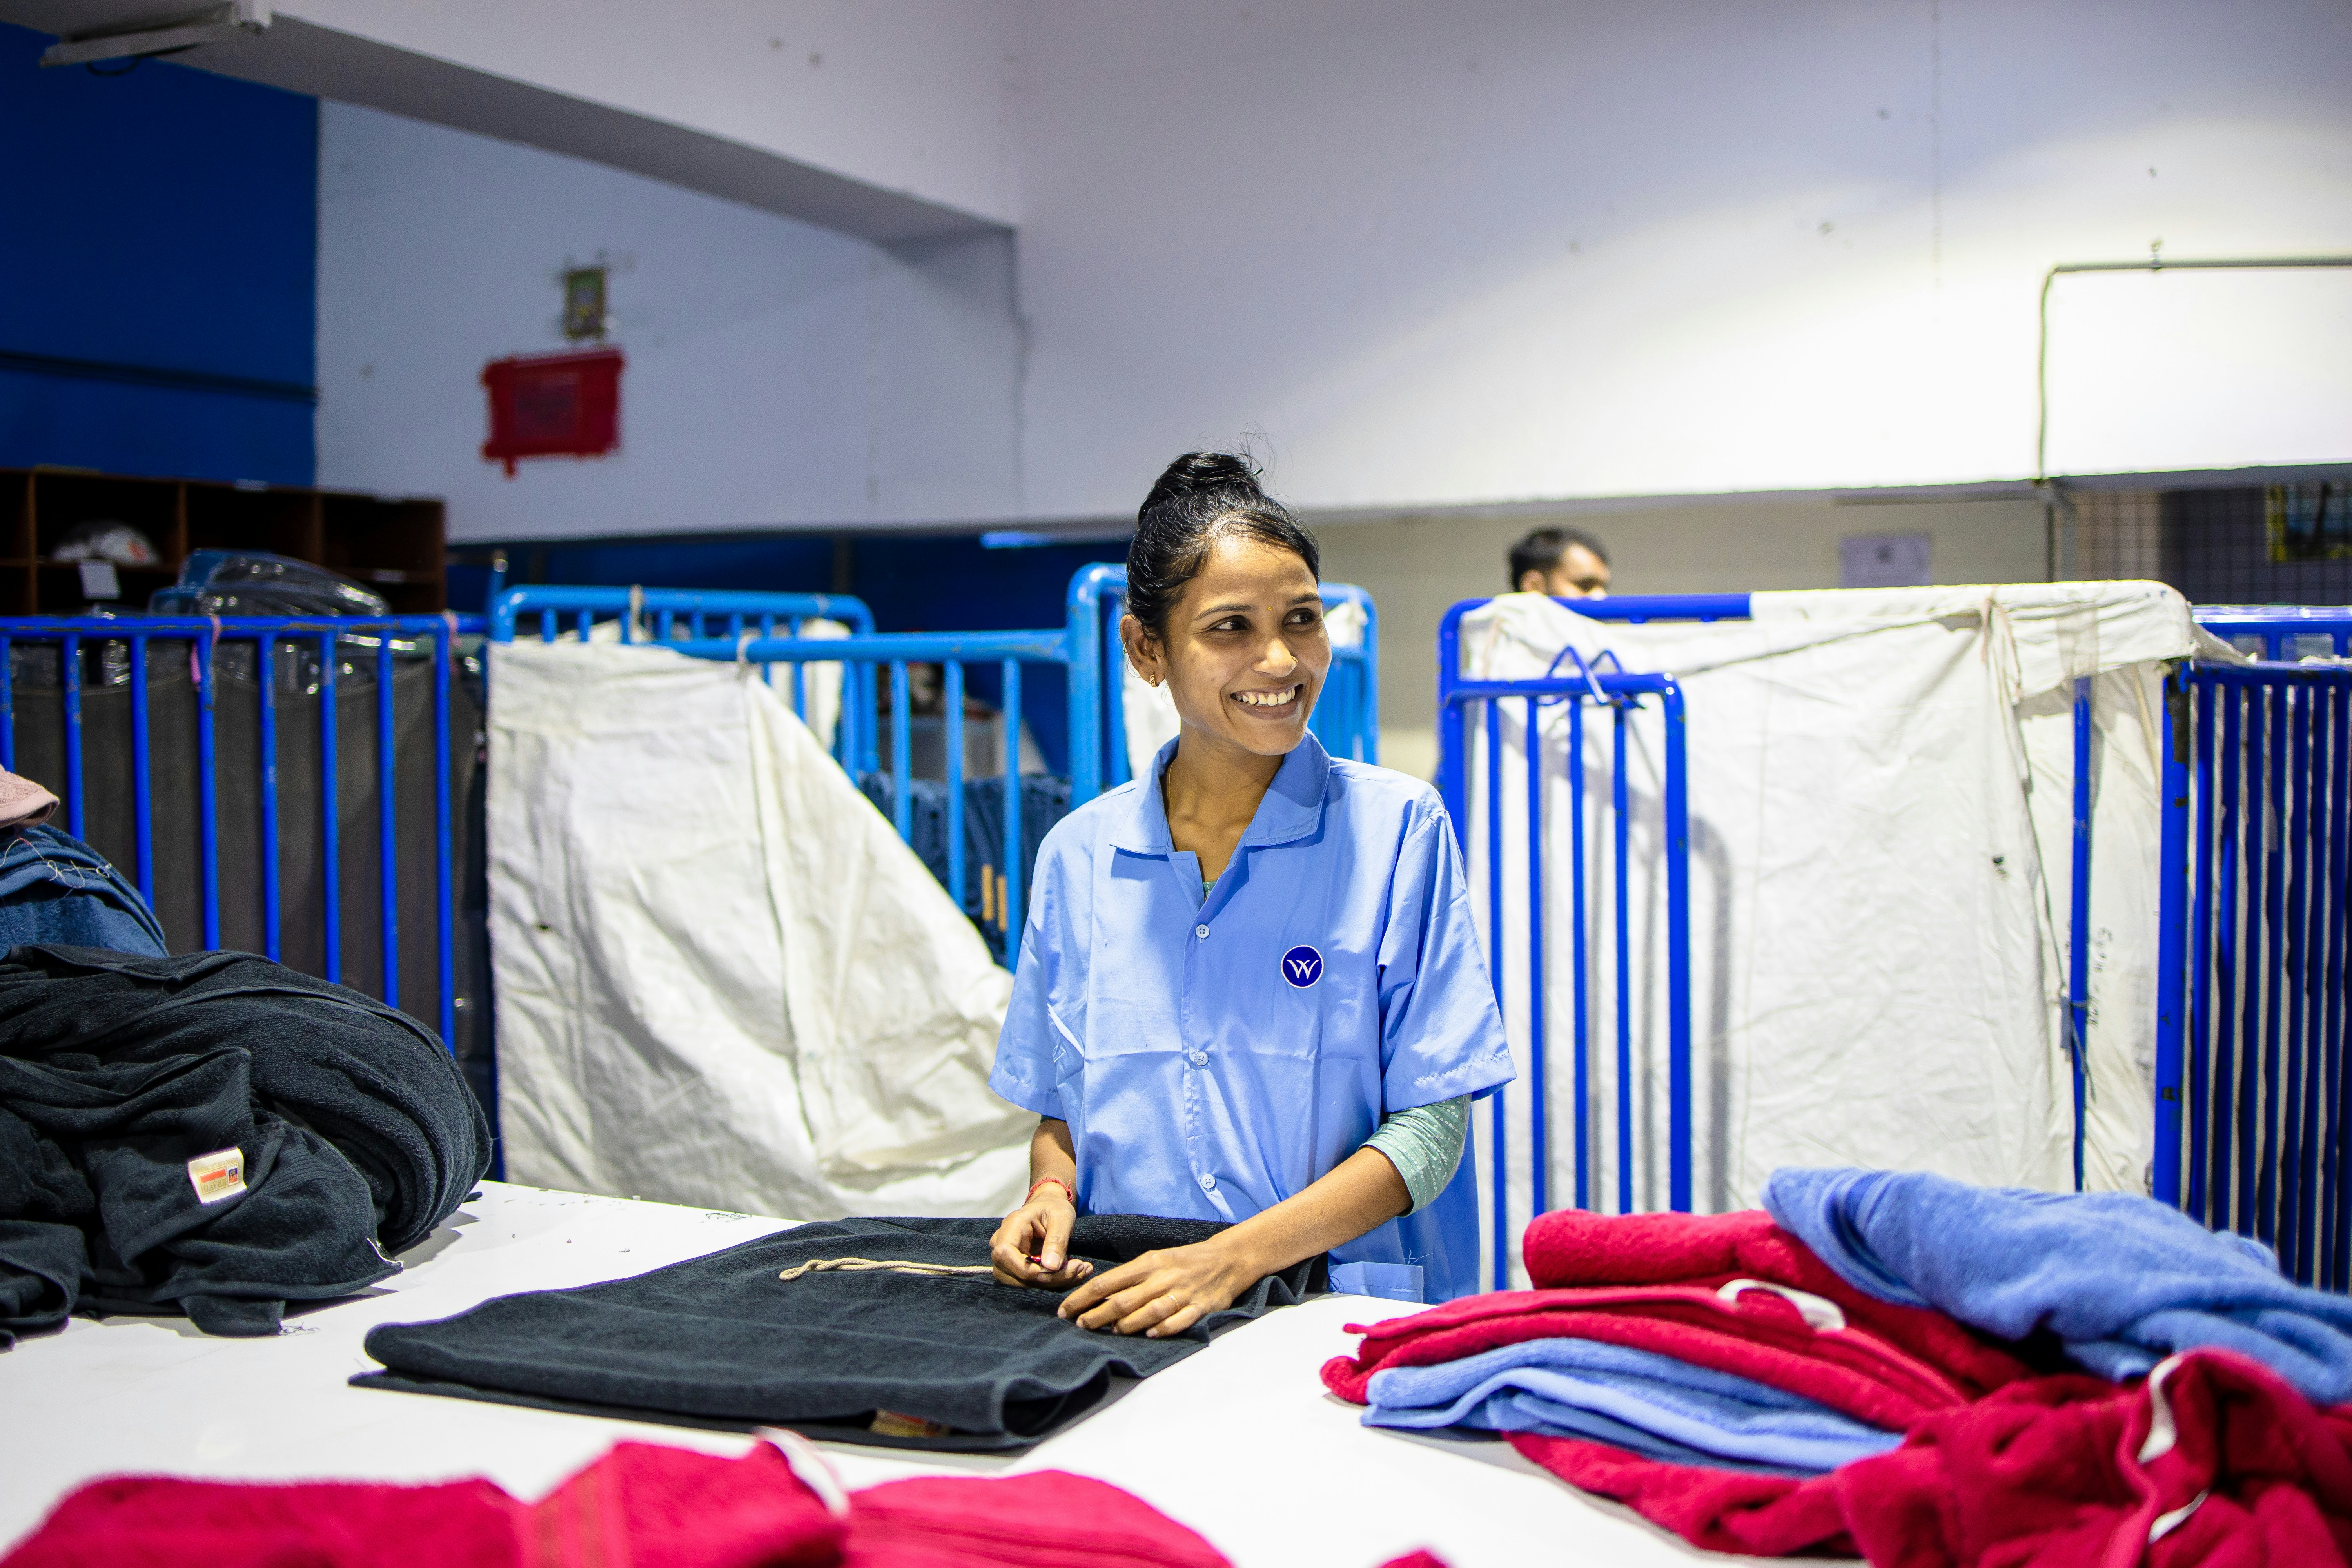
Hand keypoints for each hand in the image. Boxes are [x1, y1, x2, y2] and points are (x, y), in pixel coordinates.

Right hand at [990, 1191, 1093, 1288]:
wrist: (1049, 1208)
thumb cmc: (1054, 1208)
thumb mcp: (1061, 1217)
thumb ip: (1056, 1240)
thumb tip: (1051, 1267)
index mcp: (1011, 1226)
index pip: (1005, 1254)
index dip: (1029, 1269)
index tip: (1059, 1268)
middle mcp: (1001, 1244)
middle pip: (1016, 1274)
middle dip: (1050, 1279)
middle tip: (1080, 1268)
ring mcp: (1006, 1259)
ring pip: (1024, 1283)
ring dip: (1054, 1283)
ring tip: (1081, 1271)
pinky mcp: (1016, 1269)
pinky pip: (1032, 1283)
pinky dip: (1055, 1282)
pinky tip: (1074, 1274)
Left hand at [1056, 1239, 1253, 1337]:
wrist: (1226, 1259)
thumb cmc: (1183, 1262)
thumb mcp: (1156, 1260)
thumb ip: (1131, 1278)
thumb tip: (1100, 1297)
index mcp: (1149, 1263)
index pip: (1107, 1282)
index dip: (1083, 1297)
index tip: (1066, 1310)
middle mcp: (1163, 1277)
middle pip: (1123, 1300)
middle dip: (1097, 1315)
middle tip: (1080, 1325)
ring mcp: (1182, 1292)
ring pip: (1148, 1311)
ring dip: (1126, 1325)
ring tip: (1110, 1332)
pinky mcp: (1200, 1307)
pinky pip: (1179, 1320)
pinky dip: (1163, 1328)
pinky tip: (1150, 1335)